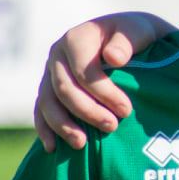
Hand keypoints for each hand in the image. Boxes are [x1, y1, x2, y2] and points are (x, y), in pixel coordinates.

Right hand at [33, 13, 171, 150]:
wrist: (127, 38)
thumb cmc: (134, 35)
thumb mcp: (137, 31)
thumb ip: (126, 42)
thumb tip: (113, 59)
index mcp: (75, 39)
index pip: (84, 72)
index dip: (104, 93)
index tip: (126, 110)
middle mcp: (57, 55)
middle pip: (64, 90)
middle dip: (87, 112)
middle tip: (112, 127)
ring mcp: (49, 73)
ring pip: (48, 103)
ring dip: (63, 126)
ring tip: (82, 144)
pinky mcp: (48, 90)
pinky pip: (41, 111)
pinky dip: (45, 130)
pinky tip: (53, 147)